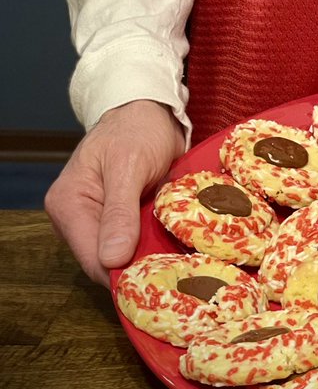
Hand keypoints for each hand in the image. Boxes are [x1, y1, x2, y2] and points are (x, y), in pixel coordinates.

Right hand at [44, 100, 184, 285]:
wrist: (150, 110)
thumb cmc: (137, 129)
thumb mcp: (129, 165)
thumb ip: (119, 212)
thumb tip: (111, 260)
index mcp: (68, 204)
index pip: (92, 258)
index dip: (124, 272)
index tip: (159, 278)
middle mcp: (76, 218)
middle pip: (106, 262)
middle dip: (139, 265)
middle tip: (176, 267)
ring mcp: (96, 220)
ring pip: (122, 255)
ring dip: (149, 255)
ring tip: (178, 254)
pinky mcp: (117, 219)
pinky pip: (133, 242)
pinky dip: (152, 243)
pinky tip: (173, 241)